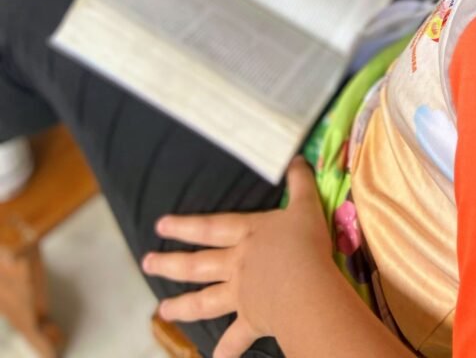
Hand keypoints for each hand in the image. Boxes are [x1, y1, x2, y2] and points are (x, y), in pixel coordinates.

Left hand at [142, 157, 331, 357]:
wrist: (305, 284)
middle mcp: (238, 264)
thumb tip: (296, 160)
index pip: (210, 227)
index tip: (160, 226)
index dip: (185, 226)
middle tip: (147, 263)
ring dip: (183, 306)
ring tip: (162, 311)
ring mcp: (242, 294)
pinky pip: (237, 338)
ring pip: (206, 300)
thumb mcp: (305, 205)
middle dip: (171, 263)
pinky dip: (226, 350)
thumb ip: (300, 182)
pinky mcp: (253, 319)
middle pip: (198, 263)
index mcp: (248, 234)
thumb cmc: (304, 242)